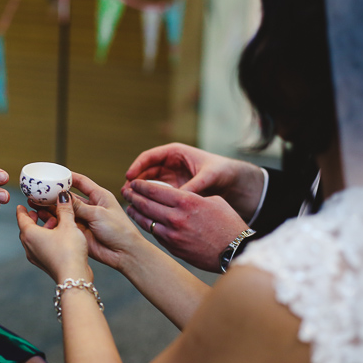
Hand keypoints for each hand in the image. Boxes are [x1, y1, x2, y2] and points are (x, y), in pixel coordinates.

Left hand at [16, 191, 92, 282]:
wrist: (73, 276)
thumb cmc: (68, 252)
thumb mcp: (68, 225)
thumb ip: (65, 209)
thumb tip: (63, 196)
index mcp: (30, 234)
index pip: (21, 218)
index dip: (22, 210)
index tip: (21, 205)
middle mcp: (29, 246)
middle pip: (27, 229)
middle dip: (33, 219)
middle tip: (38, 211)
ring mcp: (36, 257)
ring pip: (34, 239)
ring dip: (42, 229)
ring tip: (55, 222)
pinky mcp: (44, 263)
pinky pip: (40, 247)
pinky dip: (46, 238)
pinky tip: (59, 236)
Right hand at [29, 173, 147, 272]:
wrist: (124, 253)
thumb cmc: (119, 230)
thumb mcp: (98, 214)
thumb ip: (79, 206)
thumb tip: (63, 197)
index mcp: (99, 196)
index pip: (82, 182)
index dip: (69, 177)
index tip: (55, 173)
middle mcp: (90, 207)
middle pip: (69, 197)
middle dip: (55, 194)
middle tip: (39, 191)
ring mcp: (84, 220)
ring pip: (64, 211)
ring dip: (51, 207)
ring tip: (35, 202)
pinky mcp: (79, 232)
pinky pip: (64, 224)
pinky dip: (54, 220)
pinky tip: (42, 216)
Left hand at [122, 180, 249, 271]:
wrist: (236, 251)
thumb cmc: (228, 224)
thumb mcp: (213, 201)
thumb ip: (192, 196)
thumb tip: (177, 195)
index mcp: (187, 201)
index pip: (155, 190)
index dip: (141, 185)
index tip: (134, 182)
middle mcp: (177, 217)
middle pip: (146, 204)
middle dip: (133, 196)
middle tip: (126, 191)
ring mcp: (173, 234)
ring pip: (146, 220)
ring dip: (135, 212)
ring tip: (129, 206)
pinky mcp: (173, 248)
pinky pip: (155, 234)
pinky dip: (147, 226)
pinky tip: (143, 221)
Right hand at [123, 143, 264, 220]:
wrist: (236, 182)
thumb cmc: (223, 171)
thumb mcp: (209, 176)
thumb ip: (193, 185)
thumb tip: (180, 197)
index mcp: (175, 153)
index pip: (150, 157)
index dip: (137, 166)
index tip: (129, 177)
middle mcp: (170, 164)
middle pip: (145, 171)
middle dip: (135, 181)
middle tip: (126, 193)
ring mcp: (170, 178)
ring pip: (149, 184)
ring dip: (140, 192)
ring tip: (131, 202)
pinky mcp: (174, 191)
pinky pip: (158, 194)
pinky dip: (150, 200)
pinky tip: (145, 209)